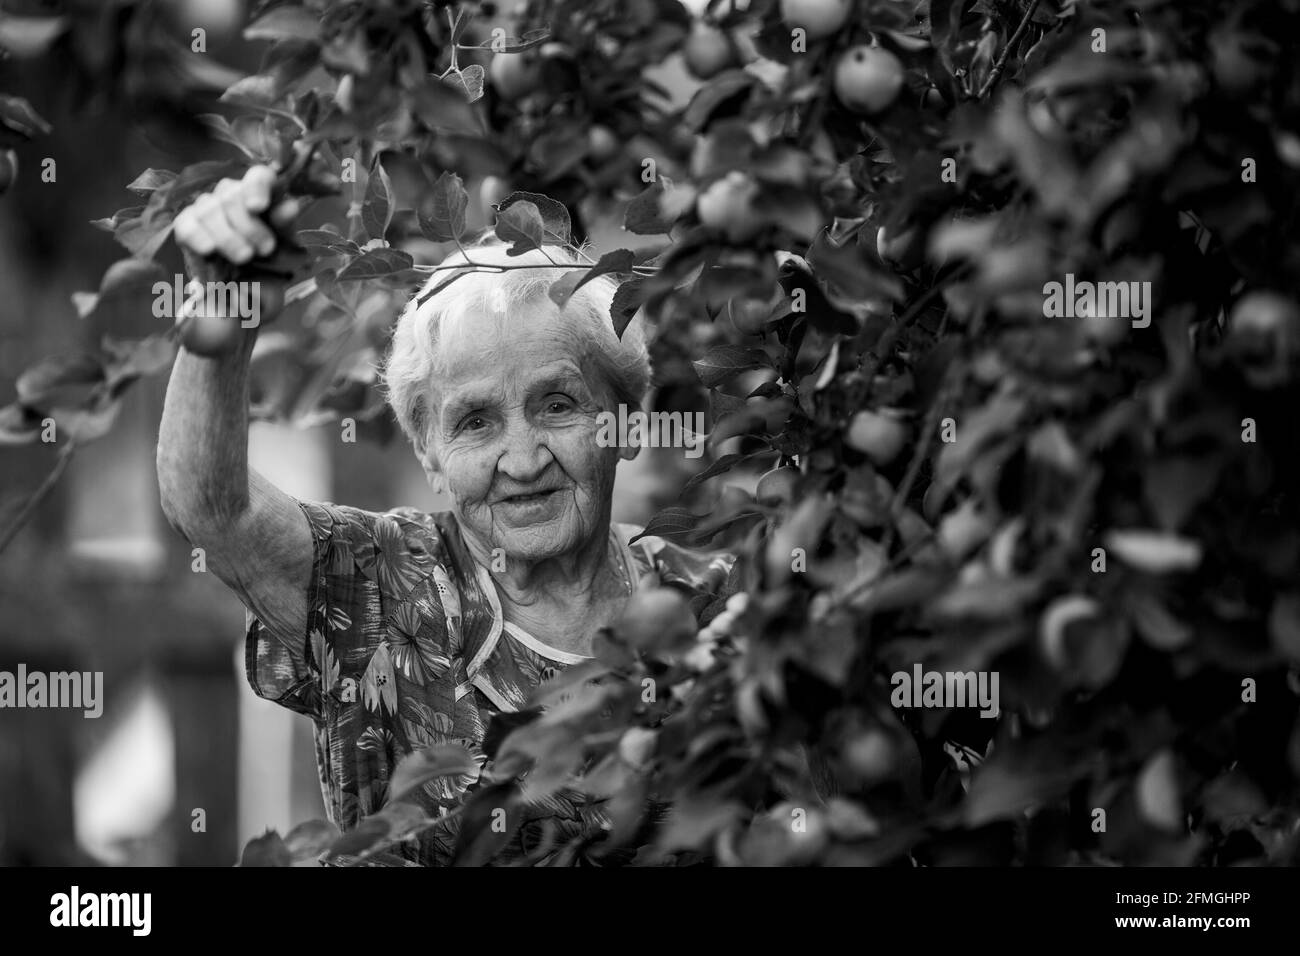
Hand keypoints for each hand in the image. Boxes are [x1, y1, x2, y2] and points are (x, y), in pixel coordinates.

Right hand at [173, 165, 299, 280]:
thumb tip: (291, 206)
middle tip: (265, 250)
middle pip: (231, 197)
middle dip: (249, 226)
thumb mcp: (284, 243)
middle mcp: (231, 192)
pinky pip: (186, 225)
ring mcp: (206, 205)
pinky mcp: (186, 223)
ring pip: (209, 212)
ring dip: (228, 237)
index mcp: (260, 191)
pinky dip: (198, 238)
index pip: (258, 176)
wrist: (246, 283)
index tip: (258, 207)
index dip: (256, 188)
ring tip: (244, 258)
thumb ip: (285, 224)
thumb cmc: (269, 256)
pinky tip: (210, 250)